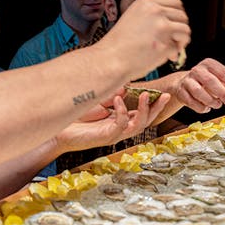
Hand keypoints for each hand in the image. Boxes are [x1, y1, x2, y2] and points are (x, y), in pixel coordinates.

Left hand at [54, 91, 170, 151]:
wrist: (60, 131)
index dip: (153, 104)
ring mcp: (114, 134)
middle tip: (164, 96)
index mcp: (120, 120)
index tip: (162, 92)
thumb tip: (125, 87)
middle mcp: (120, 129)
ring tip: (144, 95)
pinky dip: (121, 111)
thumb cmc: (77, 118)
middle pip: (146, 121)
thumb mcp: (98, 102)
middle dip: (156, 108)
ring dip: (143, 110)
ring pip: (138, 126)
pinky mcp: (106, 137)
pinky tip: (117, 100)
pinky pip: (120, 125)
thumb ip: (112, 96)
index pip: (142, 113)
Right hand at [101, 0, 189, 80]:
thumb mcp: (131, 17)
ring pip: (185, 28)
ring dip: (181, 39)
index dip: (177, 13)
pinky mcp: (165, 42)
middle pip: (182, 14)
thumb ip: (150, 12)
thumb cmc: (118, 44)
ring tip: (172, 49)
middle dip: (180, 26)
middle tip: (173, 39)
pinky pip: (180, 45)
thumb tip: (173, 12)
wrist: (109, 60)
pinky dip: (176, 51)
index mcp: (145, 3)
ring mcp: (161, 26)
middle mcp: (155, 11)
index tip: (173, 23)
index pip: (174, 1)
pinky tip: (168, 56)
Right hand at [172, 58, 224, 112]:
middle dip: (222, 93)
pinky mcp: (180, 91)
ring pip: (198, 91)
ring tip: (217, 105)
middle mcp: (197, 70)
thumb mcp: (223, 84)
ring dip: (210, 101)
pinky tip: (206, 108)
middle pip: (210, 81)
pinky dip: (201, 107)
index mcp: (210, 64)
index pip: (224, 74)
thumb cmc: (208, 84)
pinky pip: (191, 101)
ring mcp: (187, 80)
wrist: (183, 85)